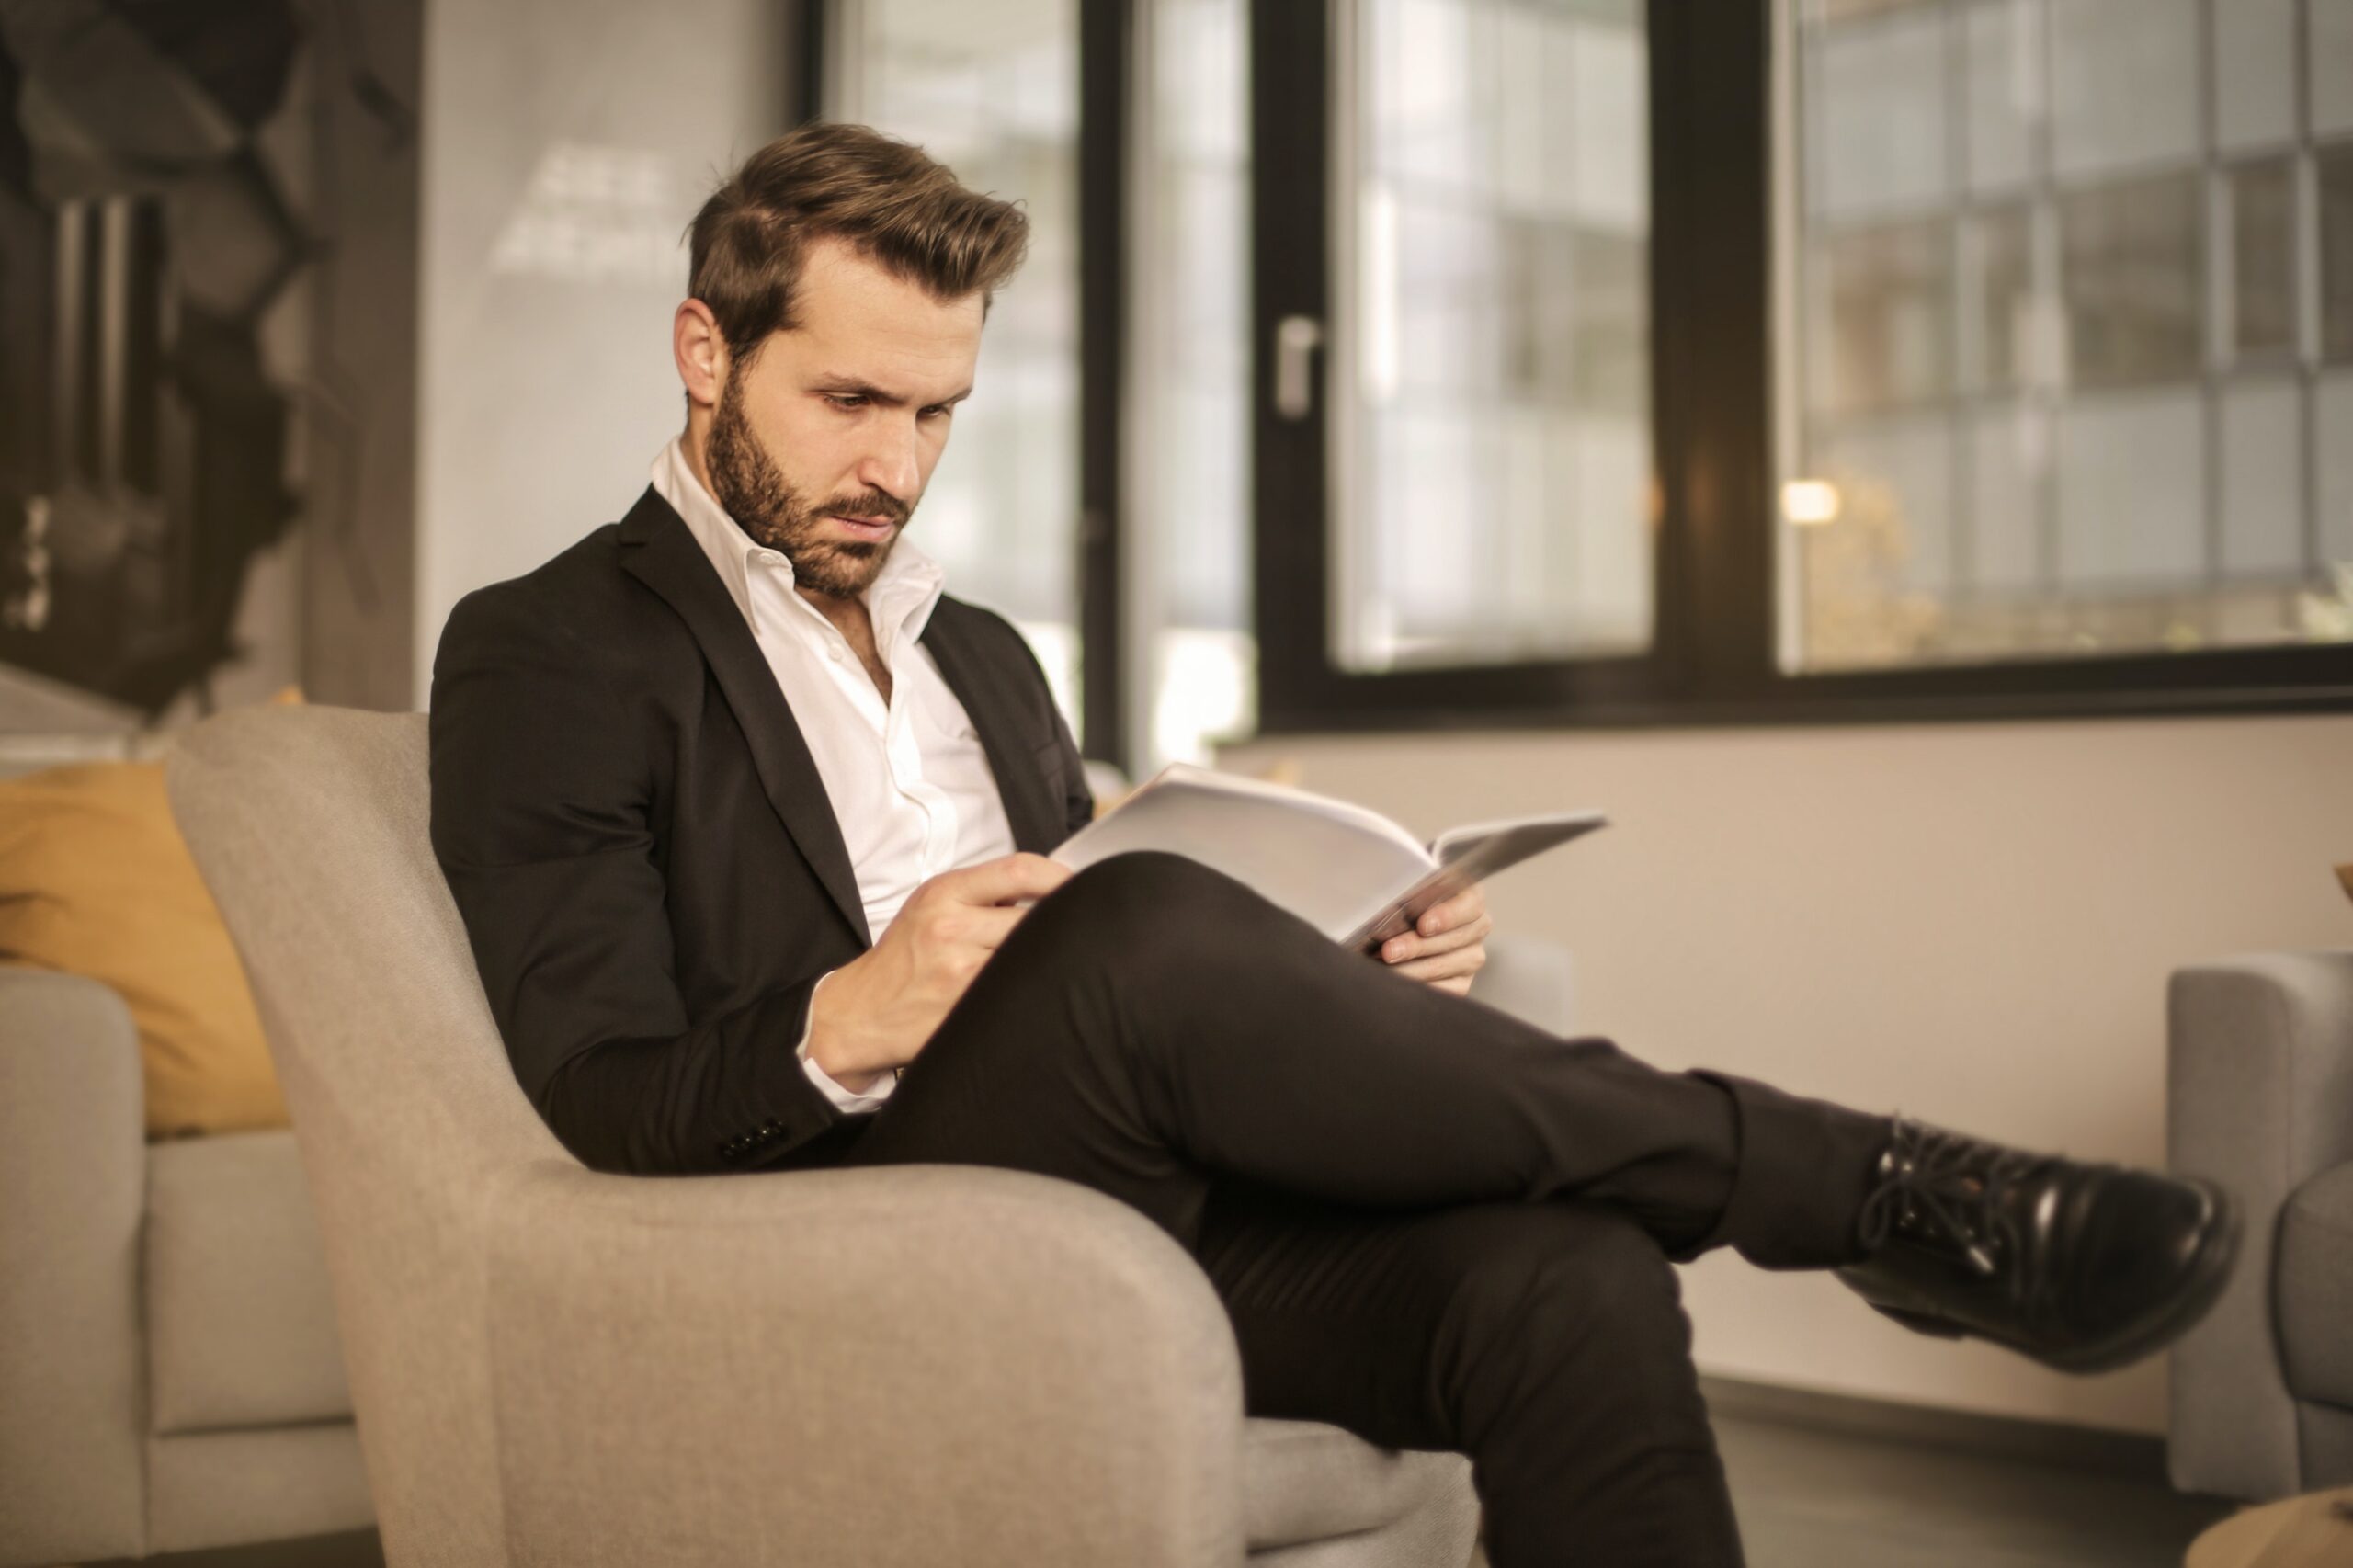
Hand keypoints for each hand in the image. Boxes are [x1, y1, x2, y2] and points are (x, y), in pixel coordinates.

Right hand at [806, 852, 1071, 1089]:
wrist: (857, 1014)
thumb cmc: (903, 960)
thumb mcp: (931, 908)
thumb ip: (982, 896)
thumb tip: (1050, 893)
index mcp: (943, 893)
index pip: (1019, 870)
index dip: (1060, 878)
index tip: (1078, 889)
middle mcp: (949, 927)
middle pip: (1033, 920)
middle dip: (1053, 931)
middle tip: (1067, 939)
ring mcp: (957, 972)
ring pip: (1029, 959)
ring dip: (1043, 965)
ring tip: (1040, 971)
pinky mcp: (963, 1011)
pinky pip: (1015, 994)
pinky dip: (1028, 993)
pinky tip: (1024, 995)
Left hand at [1377, 883, 1491, 997]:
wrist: (1406, 931)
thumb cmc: (1408, 906)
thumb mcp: (1413, 891)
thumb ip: (1412, 893)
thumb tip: (1392, 904)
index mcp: (1470, 898)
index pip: (1471, 906)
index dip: (1448, 916)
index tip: (1423, 926)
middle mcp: (1477, 927)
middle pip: (1454, 939)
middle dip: (1417, 946)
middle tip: (1389, 951)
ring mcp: (1471, 957)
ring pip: (1444, 966)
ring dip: (1411, 968)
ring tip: (1385, 967)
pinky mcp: (1462, 983)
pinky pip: (1443, 990)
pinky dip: (1417, 985)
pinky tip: (1397, 981)